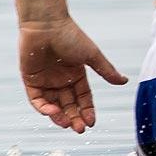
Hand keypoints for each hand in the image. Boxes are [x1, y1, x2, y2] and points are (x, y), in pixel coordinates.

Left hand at [18, 16, 126, 132]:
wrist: (46, 25)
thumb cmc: (70, 36)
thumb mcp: (92, 56)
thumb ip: (106, 71)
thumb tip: (125, 82)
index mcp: (77, 74)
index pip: (83, 97)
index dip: (88, 110)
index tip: (92, 122)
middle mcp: (61, 80)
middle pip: (69, 104)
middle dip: (75, 117)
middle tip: (80, 129)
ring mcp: (46, 81)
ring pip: (53, 105)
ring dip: (59, 116)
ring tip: (67, 124)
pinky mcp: (31, 81)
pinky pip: (37, 100)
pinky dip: (44, 108)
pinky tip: (53, 112)